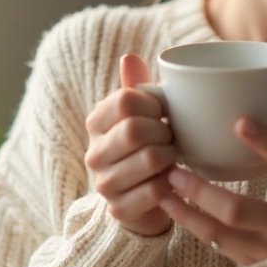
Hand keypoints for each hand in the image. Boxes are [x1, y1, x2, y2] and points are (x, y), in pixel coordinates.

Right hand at [84, 54, 177, 236]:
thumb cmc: (145, 146)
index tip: (164, 113)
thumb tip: (129, 58)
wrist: (142, 198)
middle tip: (172, 137)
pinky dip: (171, 183)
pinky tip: (170, 179)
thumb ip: (136, 86)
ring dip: (171, 156)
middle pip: (136, 129)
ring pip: (149, 158)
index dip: (155, 104)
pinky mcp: (119, 209)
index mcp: (96, 122)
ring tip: (172, 156)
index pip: (126, 100)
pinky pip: (156, 190)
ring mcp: (103, 183)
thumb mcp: (141, 114)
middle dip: (164, 132)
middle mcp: (94, 152)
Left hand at [158, 99, 266, 265]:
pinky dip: (194, 228)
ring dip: (187, 213)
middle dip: (203, 191)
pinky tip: (175, 209)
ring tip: (164, 190)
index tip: (241, 121)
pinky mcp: (257, 263)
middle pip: (241, 210)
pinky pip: (219, 246)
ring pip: (222, 234)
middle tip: (175, 169)